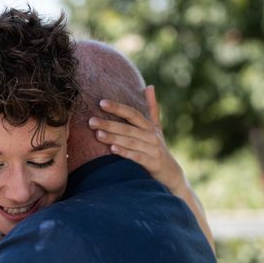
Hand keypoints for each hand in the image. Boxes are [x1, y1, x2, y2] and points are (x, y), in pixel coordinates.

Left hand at [92, 85, 215, 251]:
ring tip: (98, 134)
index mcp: (150, 127)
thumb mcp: (156, 129)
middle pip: (128, 128)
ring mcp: (153, 150)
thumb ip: (152, 109)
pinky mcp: (153, 164)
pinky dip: (125, 153)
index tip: (101, 102)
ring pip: (131, 142)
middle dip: (109, 124)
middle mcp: (152, 136)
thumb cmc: (158, 150)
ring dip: (114, 138)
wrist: (172, 175)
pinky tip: (112, 150)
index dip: (118, 108)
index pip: (133, 113)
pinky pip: (137, 157)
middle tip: (91, 121)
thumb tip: (149, 86)